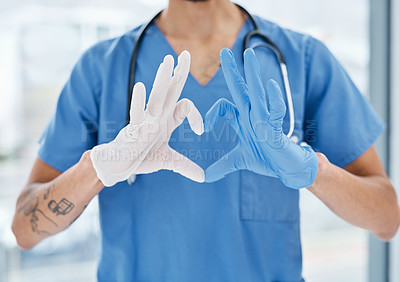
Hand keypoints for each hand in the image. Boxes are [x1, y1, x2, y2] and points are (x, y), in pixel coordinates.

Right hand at [90, 51, 203, 186]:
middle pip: (171, 91)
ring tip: (168, 61)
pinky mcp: (134, 128)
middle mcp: (158, 115)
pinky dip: (139, 101)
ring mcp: (146, 120)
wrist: (121, 166)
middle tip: (187, 54)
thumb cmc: (141, 158)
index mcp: (167, 120)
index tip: (200, 131)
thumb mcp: (169, 162)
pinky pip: (136, 113)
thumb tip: (203, 177)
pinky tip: (140, 87)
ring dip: (162, 79)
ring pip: (156, 97)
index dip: (197, 116)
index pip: (186, 107)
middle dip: (179, 73)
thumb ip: (185, 166)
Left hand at [204, 48, 317, 188]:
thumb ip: (222, 166)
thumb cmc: (266, 160)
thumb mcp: (239, 161)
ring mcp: (265, 119)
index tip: (203, 129)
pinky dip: (274, 98)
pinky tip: (270, 85)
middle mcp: (252, 115)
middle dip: (231, 71)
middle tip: (223, 51)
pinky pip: (276, 110)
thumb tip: (205, 177)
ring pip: (257, 94)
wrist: (287, 169)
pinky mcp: (277, 128)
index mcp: (242, 120)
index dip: (211, 113)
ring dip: (252, 75)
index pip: (224, 107)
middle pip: (240, 89)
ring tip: (248, 55)